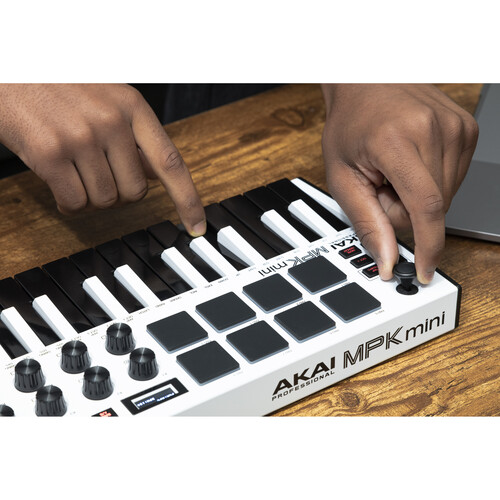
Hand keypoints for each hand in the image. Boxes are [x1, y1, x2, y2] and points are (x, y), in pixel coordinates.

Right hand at [0, 84, 205, 235]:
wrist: (11, 66)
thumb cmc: (62, 85)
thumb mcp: (109, 98)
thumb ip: (136, 136)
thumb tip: (157, 175)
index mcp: (132, 106)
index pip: (171, 164)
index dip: (188, 200)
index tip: (197, 226)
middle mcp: (111, 121)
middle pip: (134, 192)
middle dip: (118, 192)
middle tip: (98, 173)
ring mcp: (80, 137)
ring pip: (104, 201)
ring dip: (90, 197)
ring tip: (75, 171)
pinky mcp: (49, 153)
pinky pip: (74, 203)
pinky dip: (68, 203)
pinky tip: (59, 181)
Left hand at [321, 84, 477, 283]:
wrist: (367, 80)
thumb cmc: (350, 123)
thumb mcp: (342, 176)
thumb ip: (366, 221)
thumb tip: (388, 259)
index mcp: (396, 140)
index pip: (425, 206)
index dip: (429, 246)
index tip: (426, 270)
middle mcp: (433, 129)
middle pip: (432, 207)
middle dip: (403, 211)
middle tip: (380, 184)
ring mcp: (455, 126)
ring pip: (445, 196)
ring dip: (417, 197)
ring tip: (395, 169)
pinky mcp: (467, 128)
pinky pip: (454, 179)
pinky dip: (431, 181)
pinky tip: (412, 162)